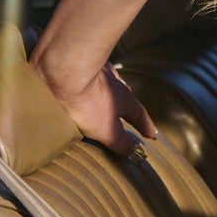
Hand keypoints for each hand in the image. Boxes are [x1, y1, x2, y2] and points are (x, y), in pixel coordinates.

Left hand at [31, 56, 157, 156]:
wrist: (65, 72)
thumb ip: (121, 141)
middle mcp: (116, 83)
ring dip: (111, 91)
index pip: (139, 115)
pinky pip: (90, 73)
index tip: (152, 135)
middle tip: (130, 114)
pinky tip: (84, 82)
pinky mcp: (81, 65)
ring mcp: (99, 72)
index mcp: (124, 100)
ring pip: (110, 83)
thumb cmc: (87, 102)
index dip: (145, 126)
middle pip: (127, 96)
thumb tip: (134, 150)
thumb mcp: (107, 130)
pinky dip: (91, 80)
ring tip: (107, 97)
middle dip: (129, 106)